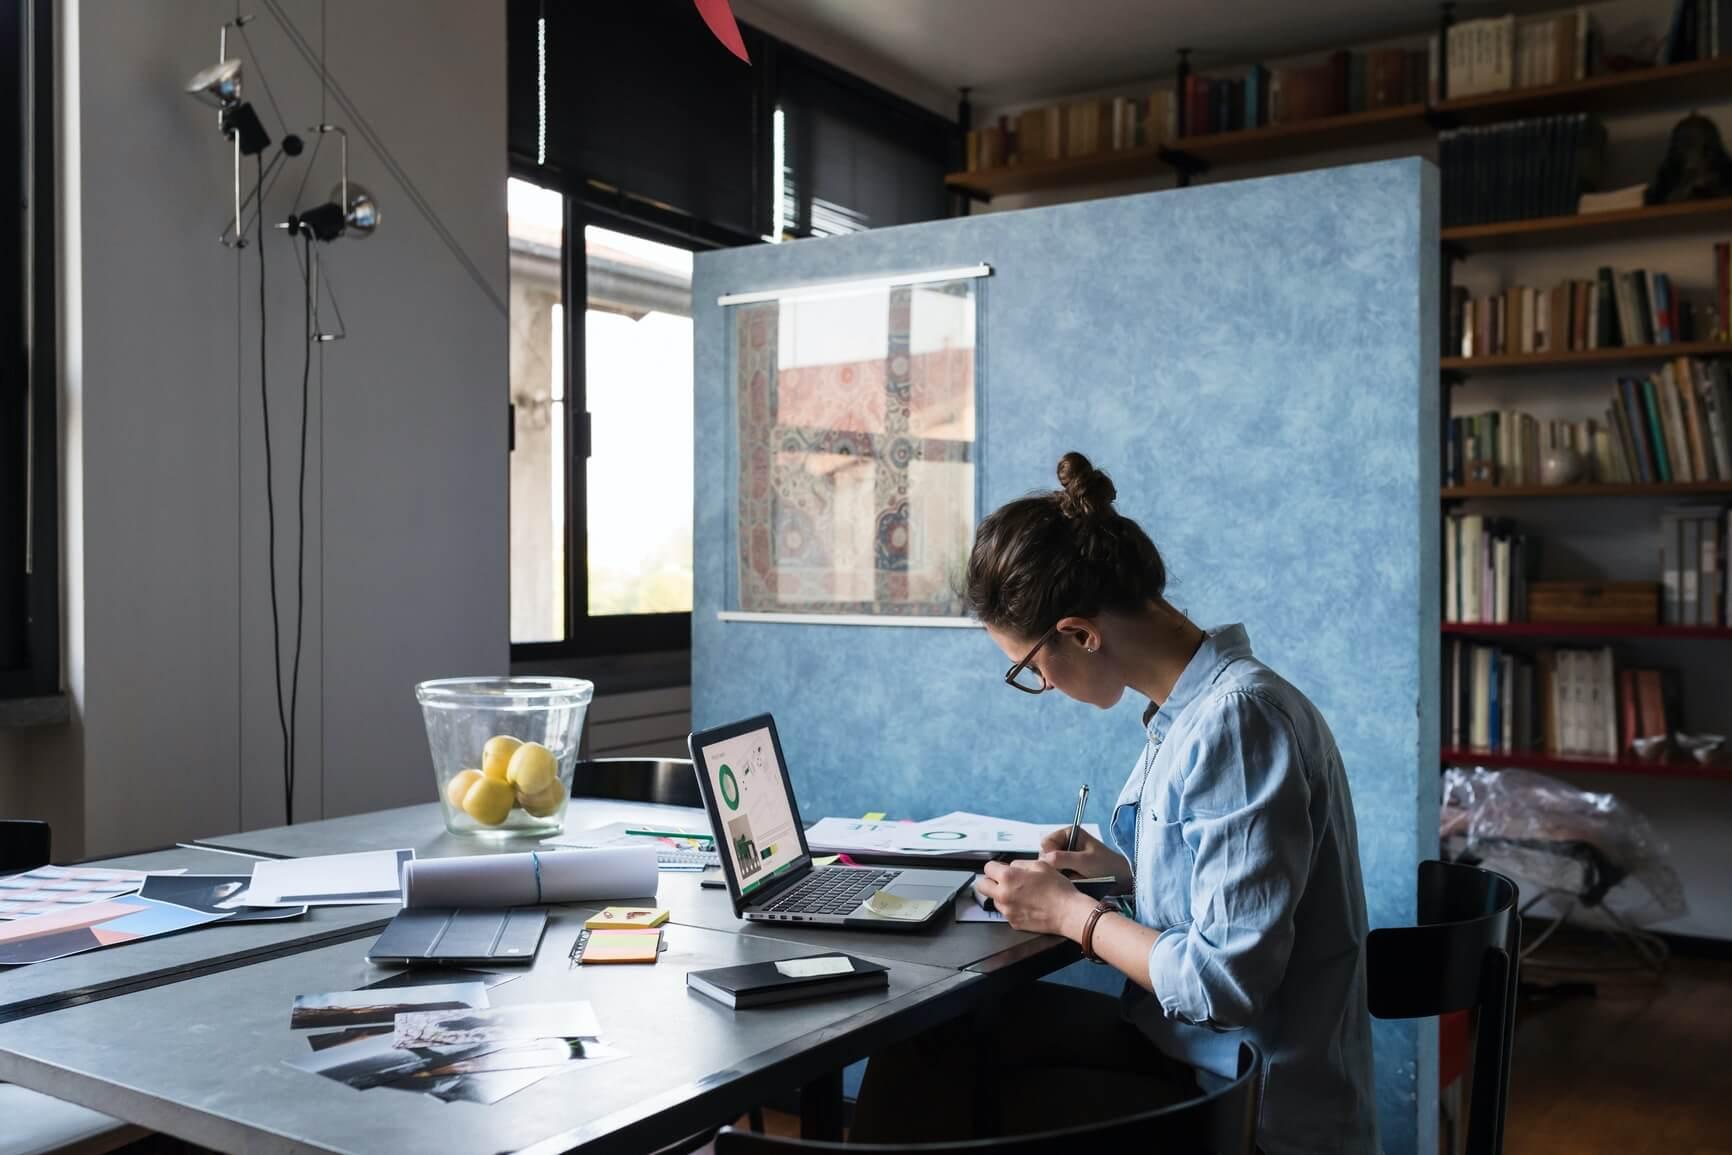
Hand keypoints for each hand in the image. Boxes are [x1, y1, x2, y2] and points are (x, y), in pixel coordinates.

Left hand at [977, 859, 1094, 937]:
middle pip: (982, 886)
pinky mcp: (1013, 923)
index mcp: (1008, 877)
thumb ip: (1020, 864)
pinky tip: (1027, 905)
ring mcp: (1007, 911)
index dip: (995, 867)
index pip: (987, 868)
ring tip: (1021, 894)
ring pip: (994, 900)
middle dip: (990, 882)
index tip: (1001, 869)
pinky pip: (1006, 912)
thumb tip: (1011, 867)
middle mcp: (1003, 895)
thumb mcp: (1040, 865)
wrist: (1068, 913)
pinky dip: (1012, 908)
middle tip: (1002, 881)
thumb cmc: (1058, 888)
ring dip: (1002, 896)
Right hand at [1039, 825, 1130, 881]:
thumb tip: (1045, 859)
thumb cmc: (1106, 865)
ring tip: (1072, 878)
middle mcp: (1065, 843)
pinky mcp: (1067, 869)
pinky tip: (1072, 882)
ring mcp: (1065, 857)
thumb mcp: (1084, 861)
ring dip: (1059, 874)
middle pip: (1045, 855)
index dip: (1048, 854)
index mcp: (1068, 833)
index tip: (1057, 865)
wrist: (1121, 879)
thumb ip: (1064, 858)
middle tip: (1066, 874)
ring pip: (1050, 867)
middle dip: (1054, 866)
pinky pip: (1056, 875)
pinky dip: (1062, 879)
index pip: (1046, 842)